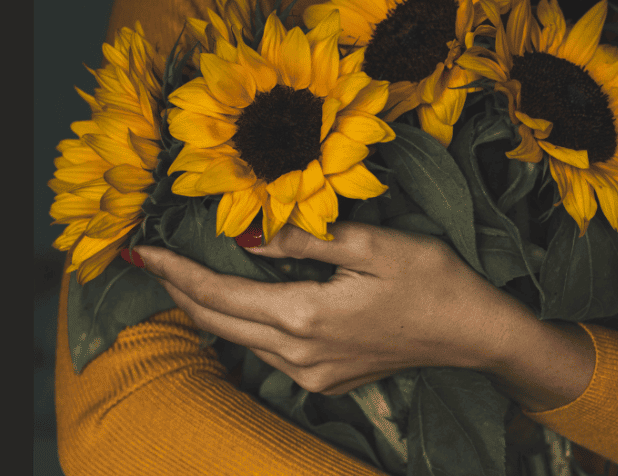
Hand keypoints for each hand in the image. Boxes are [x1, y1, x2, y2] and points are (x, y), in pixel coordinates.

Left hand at [134, 222, 533, 395]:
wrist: (473, 333)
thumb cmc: (432, 280)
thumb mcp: (372, 244)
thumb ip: (304, 239)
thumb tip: (248, 238)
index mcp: (305, 315)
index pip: (219, 292)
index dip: (176, 270)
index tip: (144, 249)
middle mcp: (298, 354)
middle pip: (217, 322)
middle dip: (178, 290)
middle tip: (150, 260)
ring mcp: (311, 374)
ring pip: (237, 340)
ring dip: (207, 308)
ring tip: (184, 275)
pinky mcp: (324, 379)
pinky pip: (266, 352)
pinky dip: (240, 324)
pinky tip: (237, 302)